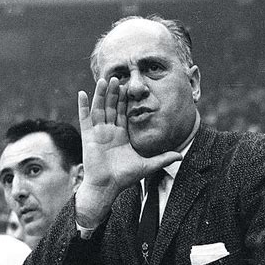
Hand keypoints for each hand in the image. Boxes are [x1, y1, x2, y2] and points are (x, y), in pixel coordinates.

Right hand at [76, 78, 180, 226]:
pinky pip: (85, 118)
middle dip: (114, 93)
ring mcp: (97, 133)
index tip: (130, 87)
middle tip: (118, 78)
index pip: (123, 113)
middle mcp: (109, 132)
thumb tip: (180, 156)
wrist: (107, 187)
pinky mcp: (88, 136)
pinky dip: (83, 105)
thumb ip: (163, 158)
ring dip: (101, 94)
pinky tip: (83, 92)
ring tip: (104, 80)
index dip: (126, 100)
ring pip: (99, 108)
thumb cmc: (124, 178)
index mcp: (121, 136)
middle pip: (111, 107)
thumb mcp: (147, 165)